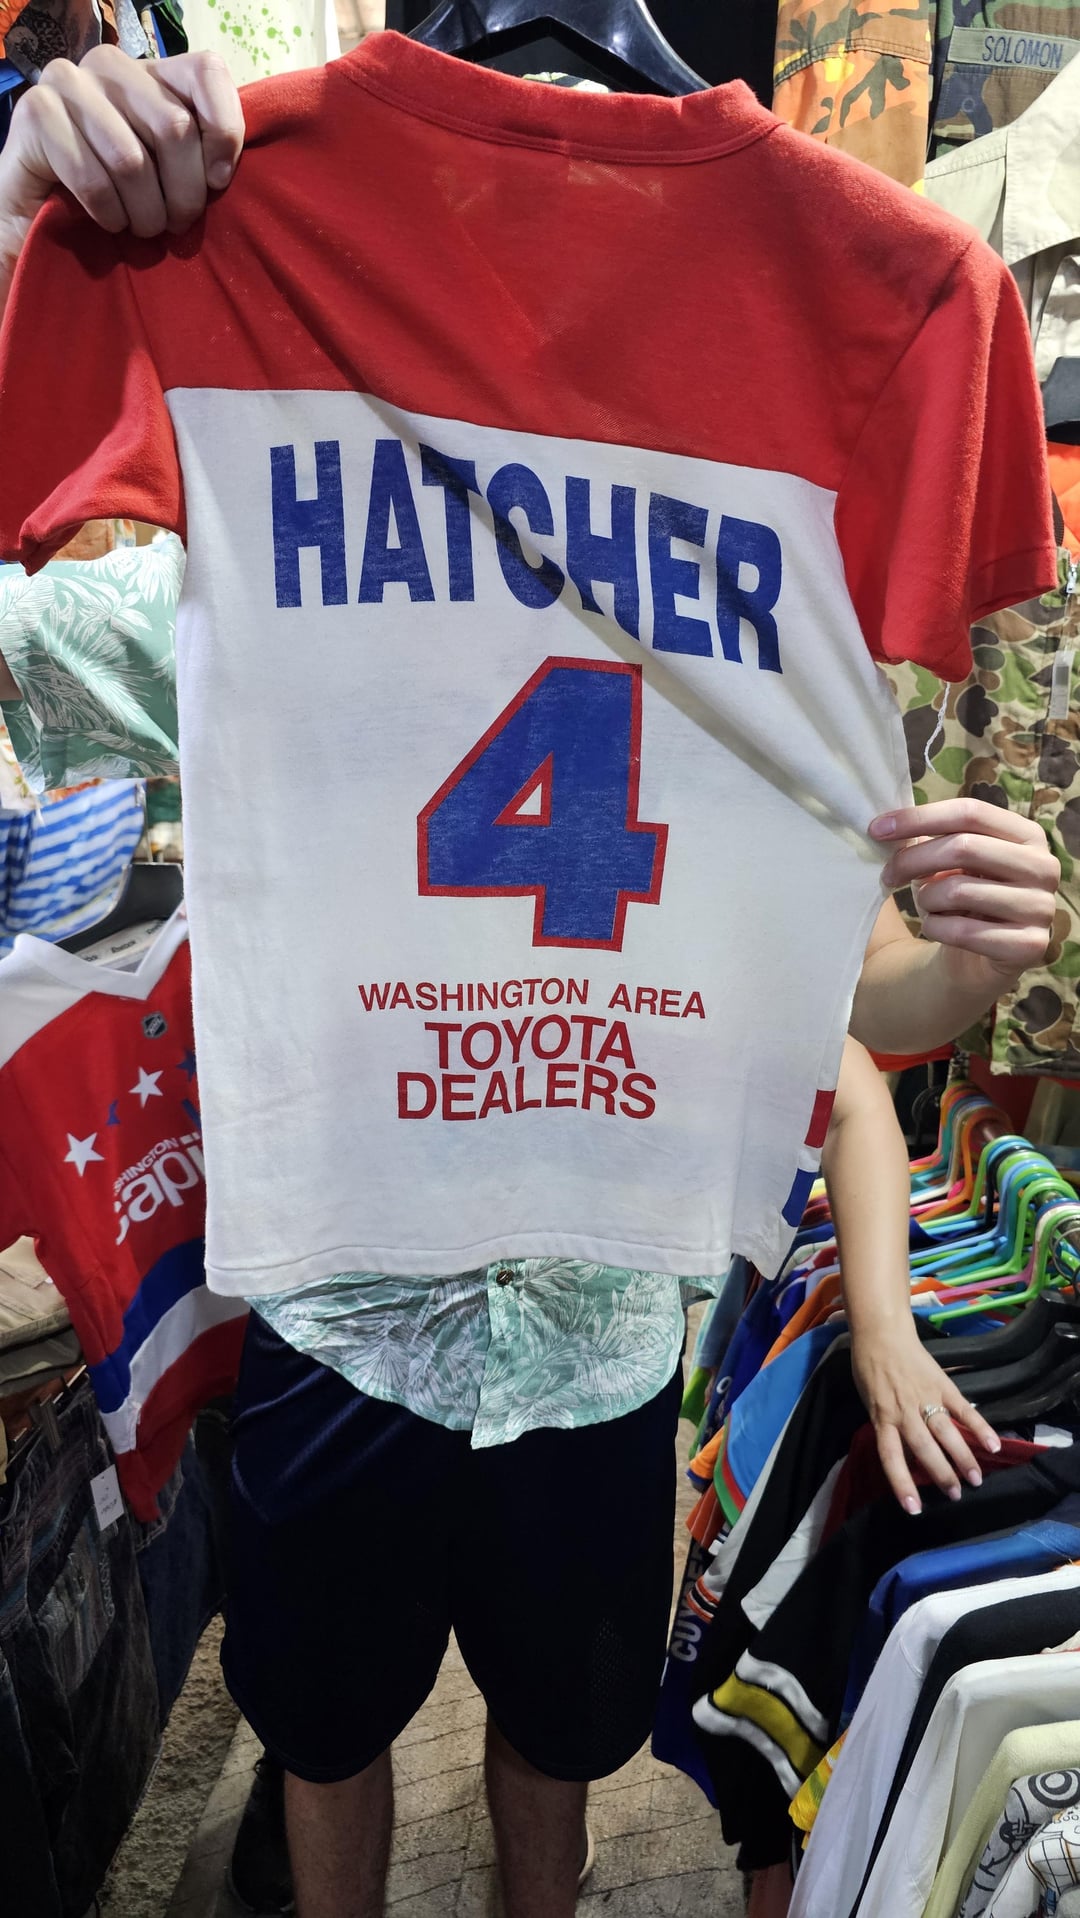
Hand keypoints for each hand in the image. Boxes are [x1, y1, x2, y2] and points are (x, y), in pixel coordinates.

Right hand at [0, 46, 243, 267]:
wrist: (41, 217)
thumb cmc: (117, 197)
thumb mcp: (169, 173)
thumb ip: (198, 154)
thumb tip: (221, 170)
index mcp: (150, 71)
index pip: (206, 72)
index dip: (224, 129)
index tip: (218, 181)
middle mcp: (111, 64)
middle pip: (174, 126)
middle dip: (184, 193)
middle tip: (177, 224)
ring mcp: (69, 82)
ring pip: (132, 160)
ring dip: (146, 213)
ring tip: (143, 229)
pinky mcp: (35, 112)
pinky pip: (93, 179)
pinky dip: (109, 215)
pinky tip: (110, 223)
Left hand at [851, 1322, 1000, 1512]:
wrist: (881, 1334)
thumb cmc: (870, 1371)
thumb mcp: (870, 1404)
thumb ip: (887, 1428)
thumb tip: (906, 1457)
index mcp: (883, 1418)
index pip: (891, 1457)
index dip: (902, 1484)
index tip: (914, 1509)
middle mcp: (904, 1411)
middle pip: (924, 1448)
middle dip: (941, 1474)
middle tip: (956, 1495)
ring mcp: (925, 1397)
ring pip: (945, 1432)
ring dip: (963, 1457)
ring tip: (976, 1479)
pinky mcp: (942, 1385)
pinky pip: (963, 1409)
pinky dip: (979, 1426)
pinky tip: (994, 1444)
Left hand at [870, 799, 1058, 983]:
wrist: (977, 959)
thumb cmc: (961, 900)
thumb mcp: (949, 863)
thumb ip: (930, 838)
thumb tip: (887, 824)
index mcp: (1027, 836)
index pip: (970, 812)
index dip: (919, 817)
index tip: (876, 828)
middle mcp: (1044, 867)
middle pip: (963, 847)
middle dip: (913, 860)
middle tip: (887, 875)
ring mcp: (1041, 908)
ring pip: (958, 890)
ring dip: (927, 900)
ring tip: (927, 906)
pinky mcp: (1029, 946)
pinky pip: (963, 932)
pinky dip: (936, 928)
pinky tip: (936, 928)